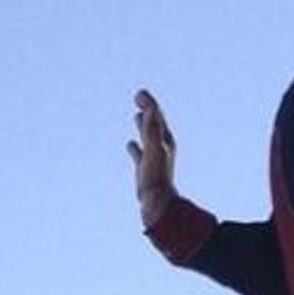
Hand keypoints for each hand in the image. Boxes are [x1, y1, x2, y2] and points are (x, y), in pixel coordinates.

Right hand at [126, 88, 176, 227]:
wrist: (158, 202)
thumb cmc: (157, 176)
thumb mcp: (154, 149)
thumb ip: (152, 130)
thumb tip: (151, 110)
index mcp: (164, 140)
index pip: (157, 116)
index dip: (149, 103)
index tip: (140, 93)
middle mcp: (160, 147)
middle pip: (154, 123)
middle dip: (148, 109)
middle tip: (140, 97)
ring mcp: (153, 158)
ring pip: (147, 137)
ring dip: (143, 125)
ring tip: (137, 116)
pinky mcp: (145, 169)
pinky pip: (139, 154)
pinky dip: (135, 147)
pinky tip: (129, 144)